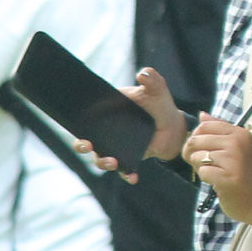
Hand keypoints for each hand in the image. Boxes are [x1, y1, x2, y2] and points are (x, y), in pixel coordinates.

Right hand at [75, 68, 189, 182]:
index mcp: (108, 112)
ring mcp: (116, 147)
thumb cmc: (159, 104)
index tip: (78, 124)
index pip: (88, 117)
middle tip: (87, 145)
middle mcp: (107, 131)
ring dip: (103, 162)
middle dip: (81, 145)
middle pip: (86, 140)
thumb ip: (152, 80)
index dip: (79, 122)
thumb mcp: (157, 90)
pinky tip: (133, 177)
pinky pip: (124, 170)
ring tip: (113, 162)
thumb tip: (143, 73)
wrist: (173, 126)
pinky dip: (127, 175)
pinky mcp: (128, 159)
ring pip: (101, 157)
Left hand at [186, 113, 251, 224]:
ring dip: (200, 167)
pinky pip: (203, 172)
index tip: (201, 149)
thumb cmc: (245, 172)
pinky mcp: (228, 177)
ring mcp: (233, 160)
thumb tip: (202, 115)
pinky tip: (217, 181)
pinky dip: (206, 178)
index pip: (205, 126)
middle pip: (196, 140)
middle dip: (193, 154)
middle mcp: (237, 143)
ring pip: (197, 157)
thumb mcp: (237, 146)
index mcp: (239, 133)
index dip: (197, 137)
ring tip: (213, 172)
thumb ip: (219, 129)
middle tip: (204, 164)